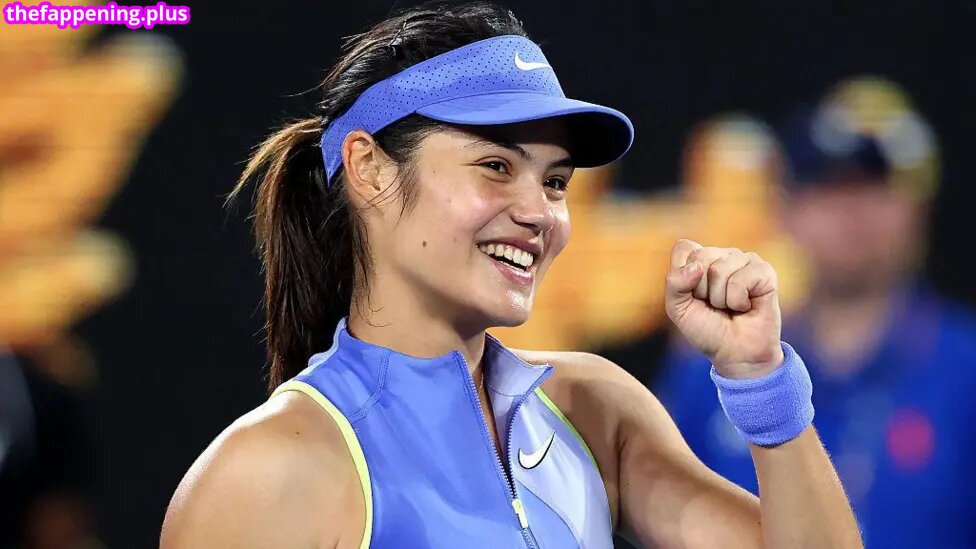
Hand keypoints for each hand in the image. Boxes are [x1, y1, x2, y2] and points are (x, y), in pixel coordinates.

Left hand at [664, 239, 783, 378]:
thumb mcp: (678, 309)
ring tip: (731, 307)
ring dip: (721, 299)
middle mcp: (724, 255)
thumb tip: (696, 266)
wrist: (735, 353)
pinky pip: (740, 280)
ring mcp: (746, 260)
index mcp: (701, 259)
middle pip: (700, 258)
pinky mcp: (765, 272)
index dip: (682, 276)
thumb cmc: (708, 329)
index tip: (693, 296)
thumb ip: (675, 284)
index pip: (684, 248)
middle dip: (702, 290)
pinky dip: (738, 300)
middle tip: (714, 305)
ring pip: (720, 270)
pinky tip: (746, 306)